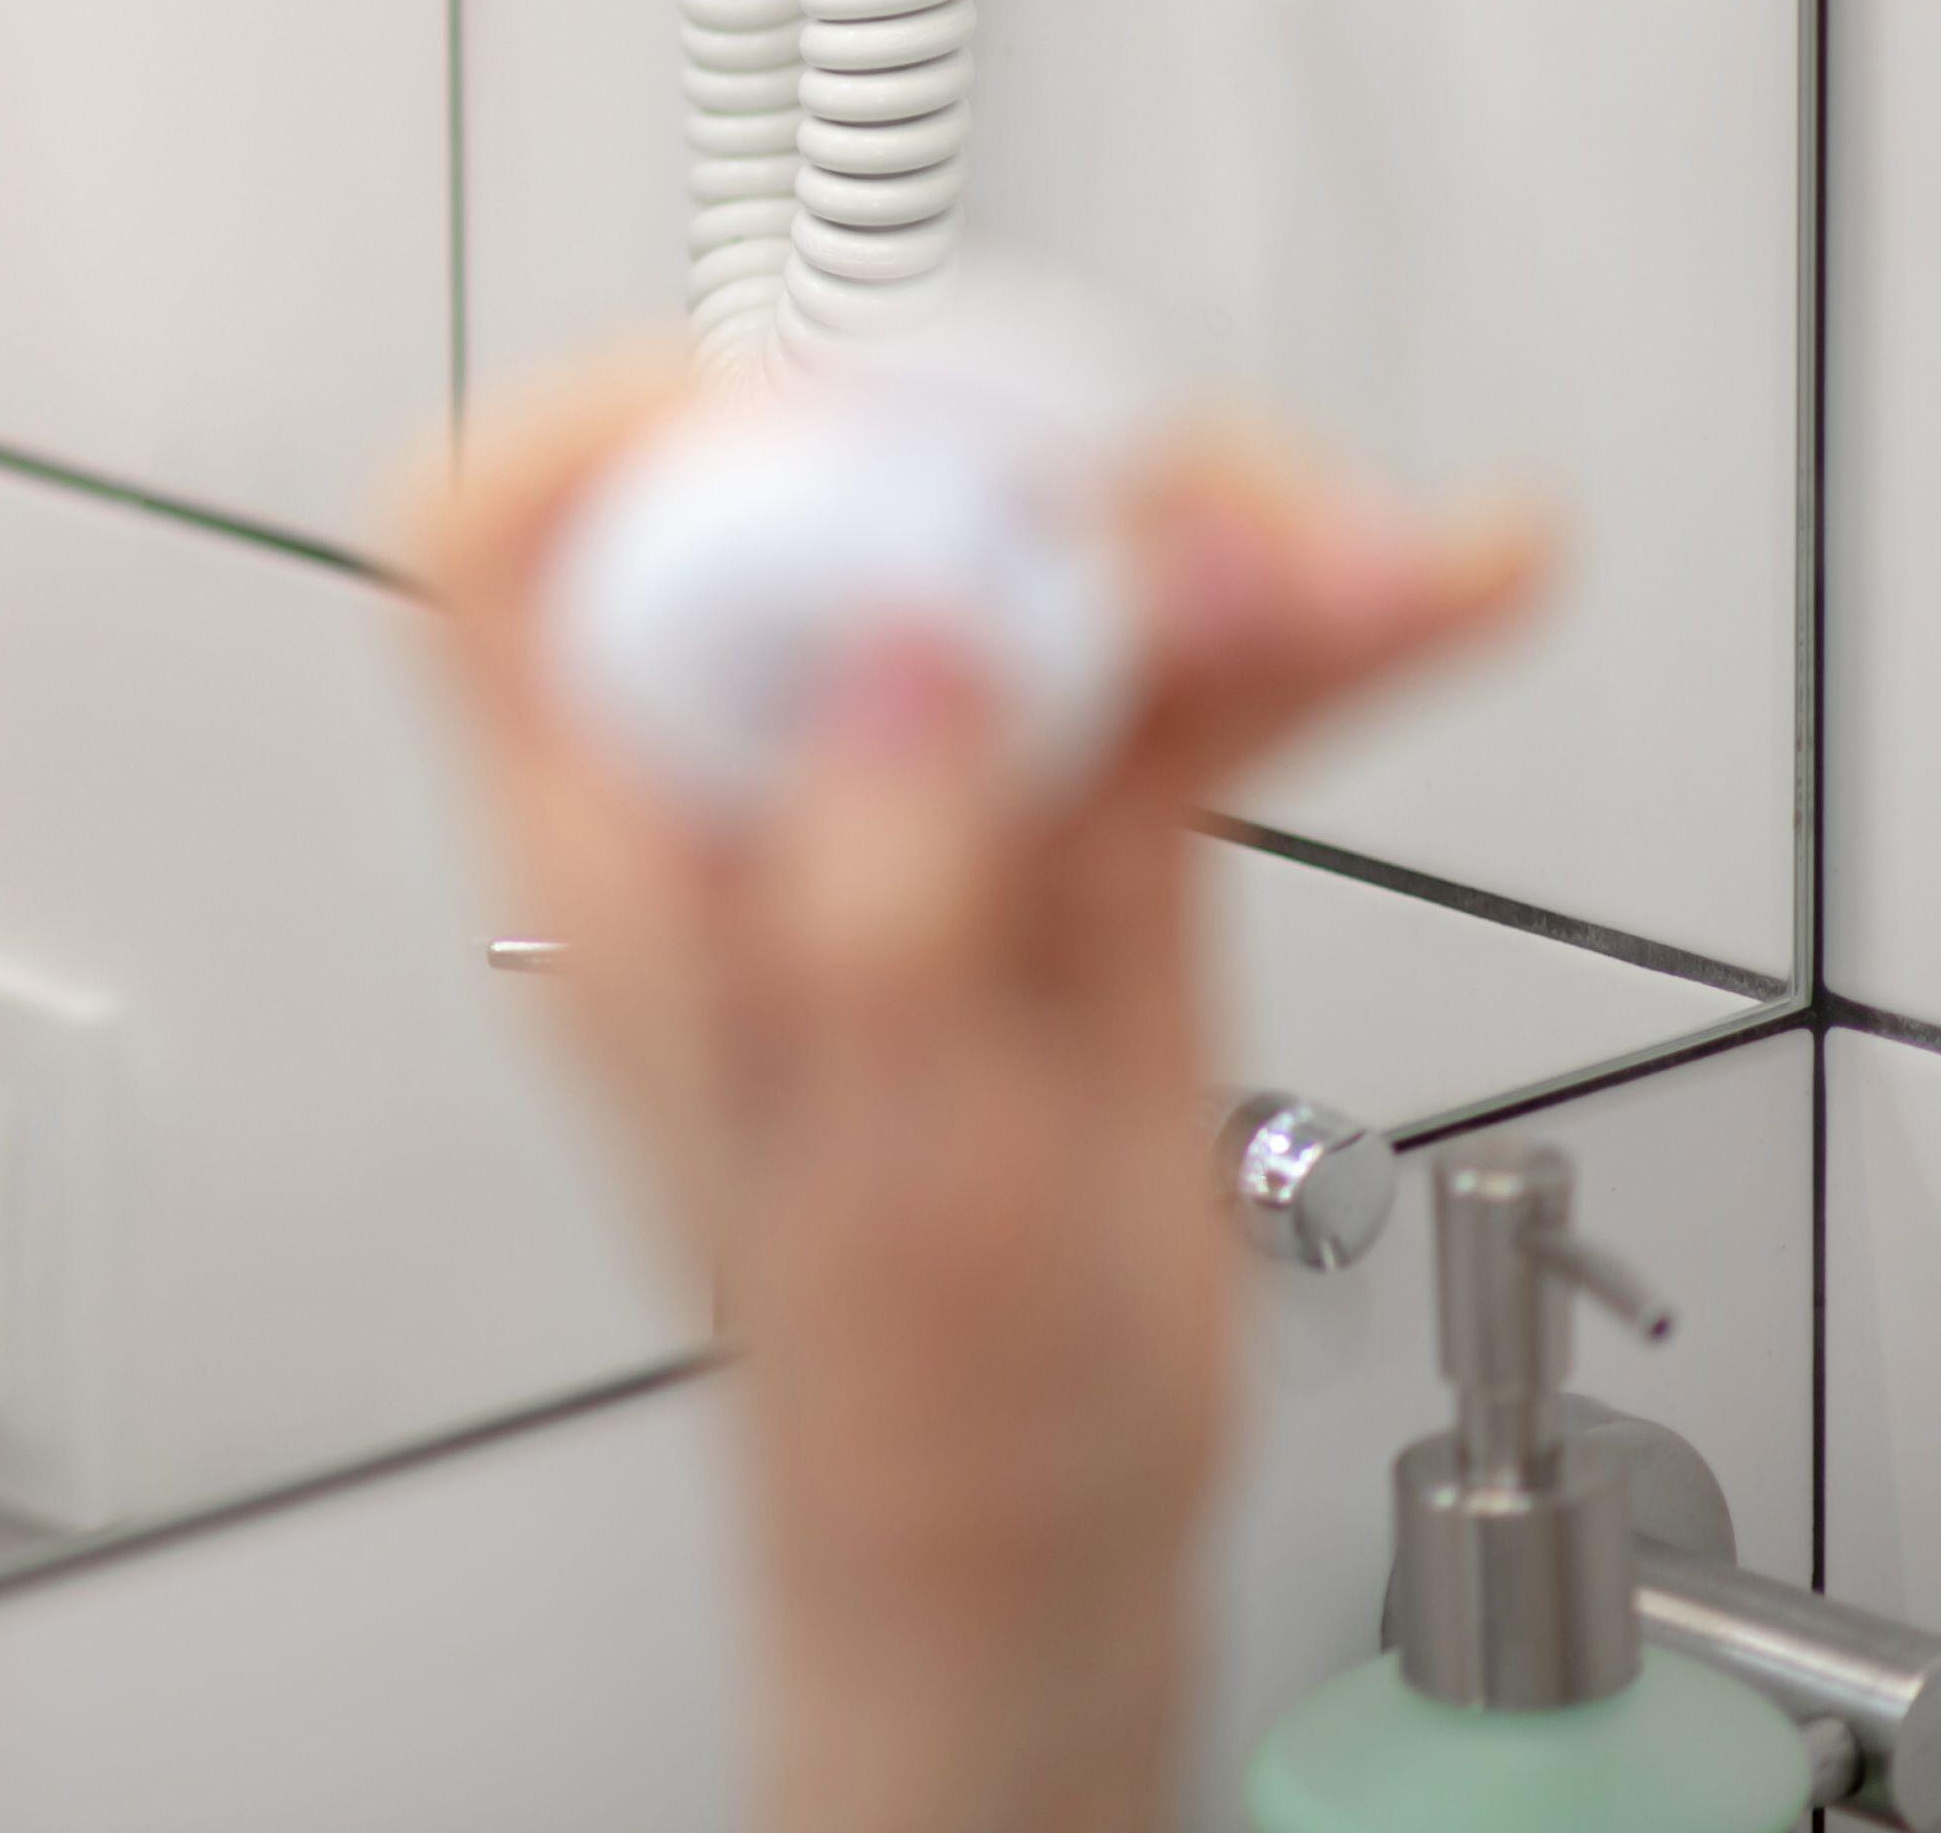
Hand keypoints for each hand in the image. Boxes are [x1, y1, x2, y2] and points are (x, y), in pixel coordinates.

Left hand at [405, 350, 1544, 1832]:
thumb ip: (878, 885)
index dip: (623, 426)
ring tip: (1375, 558)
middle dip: (1022, 460)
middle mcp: (754, 783)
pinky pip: (1186, 670)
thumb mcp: (887, 1154)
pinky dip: (1313, 619)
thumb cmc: (913, 1390)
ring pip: (1039, 559)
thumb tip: (909, 634)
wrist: (1053, 1527)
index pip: (504, 542)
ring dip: (1218, 527)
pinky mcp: (1081, 820)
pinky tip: (1436, 583)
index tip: (829, 413)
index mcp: (619, 851)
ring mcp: (926, 782)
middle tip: (1196, 516)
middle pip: (831, 499)